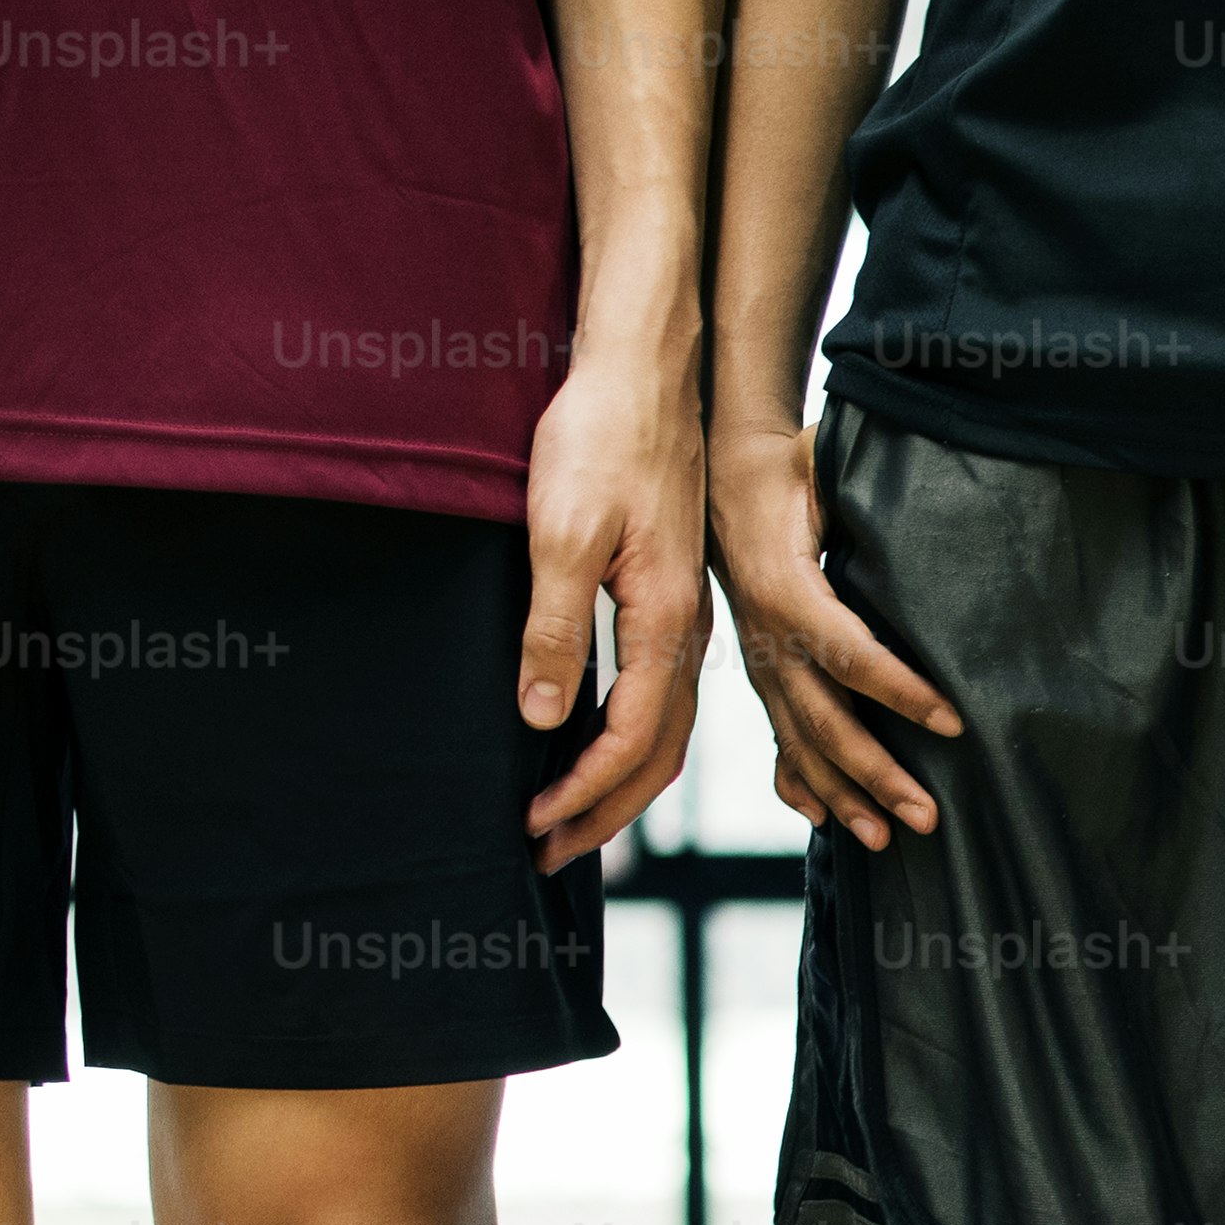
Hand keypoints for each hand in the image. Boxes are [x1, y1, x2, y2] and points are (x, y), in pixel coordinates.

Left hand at [516, 334, 711, 872]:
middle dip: (606, 812)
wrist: (645, 371)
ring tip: (571, 819)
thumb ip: (554, 628)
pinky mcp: (671, 599)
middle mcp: (688, 632)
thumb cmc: (602, 437)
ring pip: (667, 732)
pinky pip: (662, 696)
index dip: (584, 791)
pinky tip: (596, 744)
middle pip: (661, 756)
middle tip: (550, 854)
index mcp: (666, 622)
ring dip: (620, 785)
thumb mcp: (562, 532)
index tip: (535, 823)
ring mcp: (685, 618)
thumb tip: (543, 717)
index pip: (633, 739)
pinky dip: (632, 742)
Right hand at [710, 413, 961, 855]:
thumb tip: (910, 475)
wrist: (723, 480)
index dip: (901, 690)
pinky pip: (776, 739)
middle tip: (928, 814)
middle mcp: (768, 638)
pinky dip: (797, 783)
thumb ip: (852, 476)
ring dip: (845, 795)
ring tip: (889, 839)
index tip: (954, 721)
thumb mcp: (818, 461)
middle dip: (877, 772)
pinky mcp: (764, 675)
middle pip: (825, 720)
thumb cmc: (784, 471)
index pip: (850, 652)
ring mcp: (762, 664)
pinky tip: (821, 818)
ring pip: (801, 743)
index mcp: (785, 589)